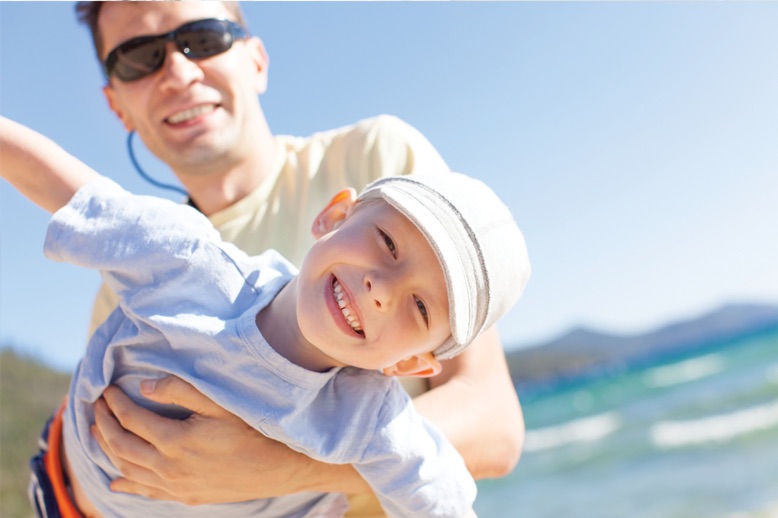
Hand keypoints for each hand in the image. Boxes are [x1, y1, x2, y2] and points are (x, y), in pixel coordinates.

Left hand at [92, 376, 310, 504]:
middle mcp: (170, 469)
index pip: (132, 420)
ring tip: (97, 434)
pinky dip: (127, 485)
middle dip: (104, 426)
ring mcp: (177, 487)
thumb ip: (180, 390)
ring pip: (129, 471)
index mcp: (176, 441)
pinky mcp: (186, 497)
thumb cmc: (252, 429)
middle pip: (122, 447)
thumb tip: (143, 387)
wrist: (279, 467)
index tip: (105, 391)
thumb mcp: (219, 402)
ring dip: (108, 451)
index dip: (115, 404)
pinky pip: (147, 493)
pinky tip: (115, 483)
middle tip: (94, 408)